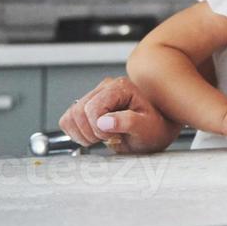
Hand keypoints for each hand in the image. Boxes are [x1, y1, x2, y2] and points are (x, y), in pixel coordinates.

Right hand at [59, 76, 180, 154]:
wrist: (158, 127)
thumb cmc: (156, 126)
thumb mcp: (148, 128)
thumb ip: (128, 123)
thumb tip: (103, 122)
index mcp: (121, 87)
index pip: (93, 109)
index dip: (99, 128)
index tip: (113, 136)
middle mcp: (105, 87)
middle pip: (78, 112)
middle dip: (91, 132)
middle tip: (109, 138)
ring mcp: (95, 96)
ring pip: (70, 116)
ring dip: (82, 134)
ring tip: (103, 137)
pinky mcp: (87, 106)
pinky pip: (68, 120)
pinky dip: (76, 133)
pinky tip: (94, 136)